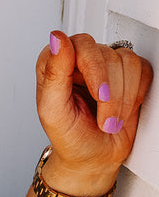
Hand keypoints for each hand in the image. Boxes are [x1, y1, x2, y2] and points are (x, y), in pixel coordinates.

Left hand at [37, 31, 152, 194]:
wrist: (93, 157)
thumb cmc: (69, 137)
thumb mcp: (53, 111)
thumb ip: (53, 74)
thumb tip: (57, 39)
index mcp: (56, 63)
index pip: (80, 44)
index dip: (94, 69)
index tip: (99, 94)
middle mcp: (80, 59)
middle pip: (107, 55)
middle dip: (110, 94)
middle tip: (104, 120)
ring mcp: (105, 64)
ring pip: (127, 61)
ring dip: (123, 99)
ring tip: (110, 121)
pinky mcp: (127, 73)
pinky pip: (142, 69)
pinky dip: (136, 94)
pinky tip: (123, 110)